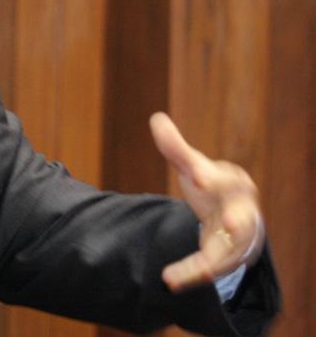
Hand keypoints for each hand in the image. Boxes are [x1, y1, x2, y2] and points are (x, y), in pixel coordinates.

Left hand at [149, 112, 263, 291]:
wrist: (234, 219)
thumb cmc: (213, 187)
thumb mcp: (195, 166)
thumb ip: (176, 148)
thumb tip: (156, 118)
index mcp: (233, 184)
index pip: (225, 178)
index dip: (211, 176)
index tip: (198, 175)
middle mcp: (240, 212)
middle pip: (243, 217)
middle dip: (239, 220)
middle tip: (232, 225)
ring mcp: (235, 239)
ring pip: (227, 251)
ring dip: (211, 262)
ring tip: (192, 273)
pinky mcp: (224, 259)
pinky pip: (210, 268)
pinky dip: (191, 275)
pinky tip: (171, 280)